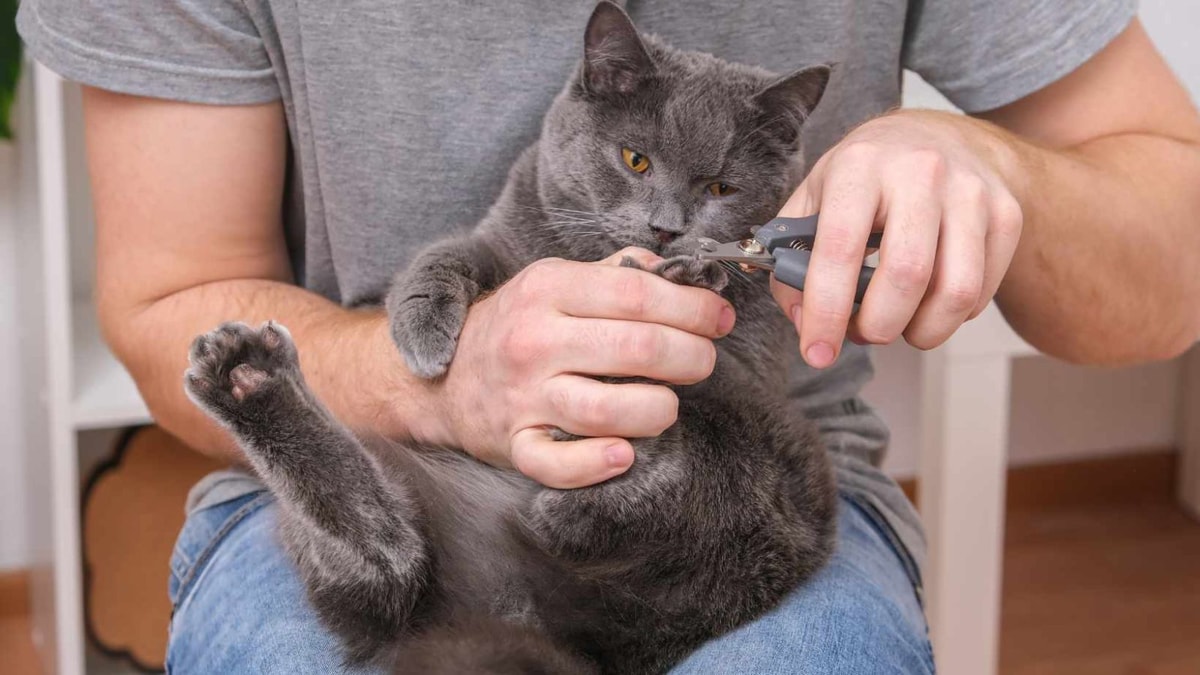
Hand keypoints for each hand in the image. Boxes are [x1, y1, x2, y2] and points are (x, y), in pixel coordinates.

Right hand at [431, 248, 734, 487]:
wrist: (445, 379)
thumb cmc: (518, 326)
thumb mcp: (556, 281)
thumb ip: (617, 273)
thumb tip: (681, 272)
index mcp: (548, 289)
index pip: (636, 294)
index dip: (691, 307)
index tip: (719, 318)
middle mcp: (534, 341)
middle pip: (636, 349)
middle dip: (690, 357)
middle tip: (704, 361)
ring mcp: (524, 396)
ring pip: (606, 409)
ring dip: (657, 409)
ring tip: (667, 404)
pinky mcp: (515, 444)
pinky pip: (558, 464)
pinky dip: (596, 463)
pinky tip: (624, 453)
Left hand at [772, 110, 1023, 367]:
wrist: (936, 137)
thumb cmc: (863, 179)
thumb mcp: (813, 199)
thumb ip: (791, 260)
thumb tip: (804, 321)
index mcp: (860, 166)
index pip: (841, 249)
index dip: (827, 311)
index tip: (817, 353)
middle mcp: (921, 172)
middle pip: (907, 276)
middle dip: (877, 327)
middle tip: (861, 332)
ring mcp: (970, 192)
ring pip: (955, 292)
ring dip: (920, 332)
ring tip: (897, 324)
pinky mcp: (1005, 214)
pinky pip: (981, 293)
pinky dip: (950, 317)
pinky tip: (928, 301)